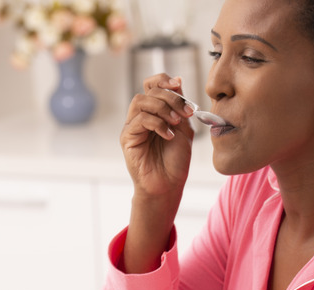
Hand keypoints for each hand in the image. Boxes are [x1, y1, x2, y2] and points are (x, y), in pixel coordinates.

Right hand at [121, 74, 195, 198]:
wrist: (168, 185)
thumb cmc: (175, 160)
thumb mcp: (184, 128)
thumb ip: (180, 106)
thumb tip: (178, 80)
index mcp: (154, 111)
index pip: (152, 84)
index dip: (163, 80)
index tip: (178, 85)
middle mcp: (140, 116)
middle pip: (149, 90)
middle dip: (170, 97)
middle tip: (185, 112)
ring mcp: (132, 126)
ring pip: (141, 101)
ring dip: (162, 108)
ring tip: (176, 123)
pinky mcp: (127, 138)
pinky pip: (139, 119)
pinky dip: (157, 124)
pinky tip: (168, 136)